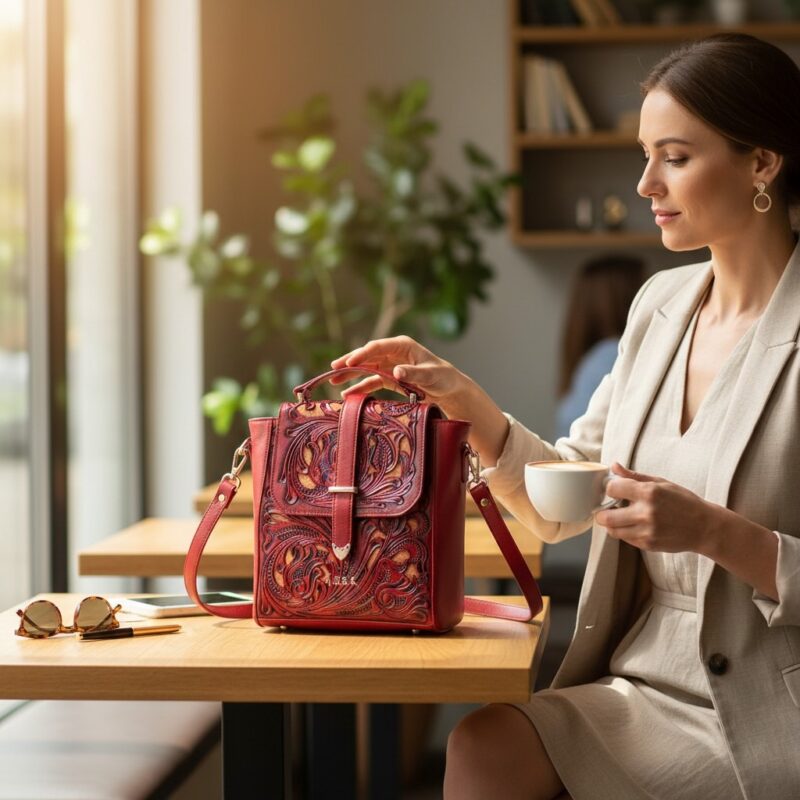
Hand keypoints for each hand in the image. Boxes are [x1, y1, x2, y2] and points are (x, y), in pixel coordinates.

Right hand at [330, 335, 463, 404]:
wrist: (449, 388)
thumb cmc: (442, 377)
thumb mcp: (430, 375)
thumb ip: (413, 373)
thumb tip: (396, 371)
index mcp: (402, 345)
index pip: (377, 347)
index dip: (361, 354)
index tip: (348, 363)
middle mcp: (393, 353)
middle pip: (367, 356)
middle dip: (350, 362)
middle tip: (333, 369)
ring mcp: (390, 365)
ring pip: (366, 368)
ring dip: (350, 374)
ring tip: (333, 380)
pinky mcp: (390, 378)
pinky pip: (372, 381)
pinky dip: (360, 387)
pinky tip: (347, 394)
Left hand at [594, 463, 721, 554]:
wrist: (705, 527)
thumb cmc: (683, 501)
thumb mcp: (661, 483)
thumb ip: (634, 476)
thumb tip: (614, 466)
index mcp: (649, 493)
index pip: (612, 489)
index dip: (610, 489)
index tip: (613, 490)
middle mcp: (646, 513)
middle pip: (605, 517)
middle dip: (602, 512)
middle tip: (607, 508)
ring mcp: (646, 531)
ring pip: (613, 531)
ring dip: (612, 524)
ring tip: (621, 517)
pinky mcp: (648, 544)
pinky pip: (625, 539)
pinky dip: (625, 532)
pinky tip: (634, 525)